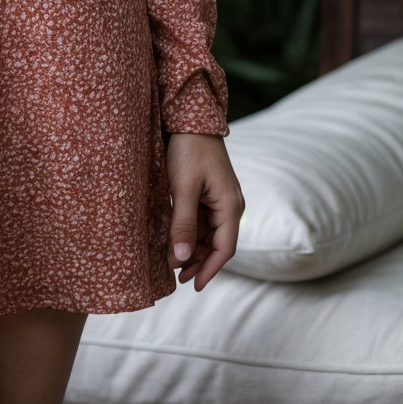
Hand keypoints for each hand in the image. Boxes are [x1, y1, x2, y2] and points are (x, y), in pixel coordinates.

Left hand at [164, 132, 244, 291]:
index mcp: (230, 205)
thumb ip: (182, 224)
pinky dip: (189, 232)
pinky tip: (174, 239)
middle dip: (198, 261)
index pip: (224, 248)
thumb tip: (179, 261)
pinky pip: (201, 219)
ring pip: (208, 233)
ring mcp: (219, 198)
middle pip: (216, 243)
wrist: (188, 117)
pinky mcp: (208, 192)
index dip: (209, 269)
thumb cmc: (188, 150)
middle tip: (176, 277)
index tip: (193, 286)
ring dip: (192, 248)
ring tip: (172, 262)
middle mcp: (230, 205)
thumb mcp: (183, 188)